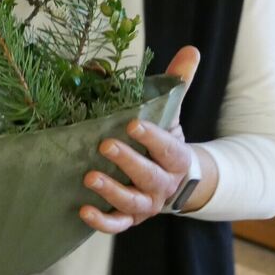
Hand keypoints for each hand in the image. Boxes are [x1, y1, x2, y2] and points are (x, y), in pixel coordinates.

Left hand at [80, 46, 205, 233]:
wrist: (175, 183)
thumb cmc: (165, 142)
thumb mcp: (173, 114)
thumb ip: (178, 84)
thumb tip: (190, 50)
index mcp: (175, 158)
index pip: (168, 149)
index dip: (153, 139)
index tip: (133, 123)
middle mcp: (162, 185)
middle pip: (149, 176)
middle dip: (128, 162)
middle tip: (105, 145)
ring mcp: (145, 204)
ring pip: (132, 203)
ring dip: (111, 192)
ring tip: (89, 177)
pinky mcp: (129, 218)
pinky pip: (116, 224)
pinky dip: (102, 221)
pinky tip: (83, 210)